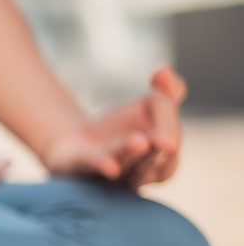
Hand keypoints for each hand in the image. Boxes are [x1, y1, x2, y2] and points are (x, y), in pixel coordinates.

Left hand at [42, 66, 184, 189]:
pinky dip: (102, 165)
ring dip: (132, 153)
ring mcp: (109, 175)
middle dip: (160, 146)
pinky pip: (93, 168)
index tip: (158, 81)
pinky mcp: (80, 169)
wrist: (74, 144)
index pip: (171, 139)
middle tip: (164, 139)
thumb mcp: (150, 106)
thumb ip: (167, 90)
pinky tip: (110, 166)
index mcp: (162, 159)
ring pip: (126, 165)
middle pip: (156, 160)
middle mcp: (140, 173)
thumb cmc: (121, 128)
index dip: (168, 116)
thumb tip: (163, 69)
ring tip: (140, 141)